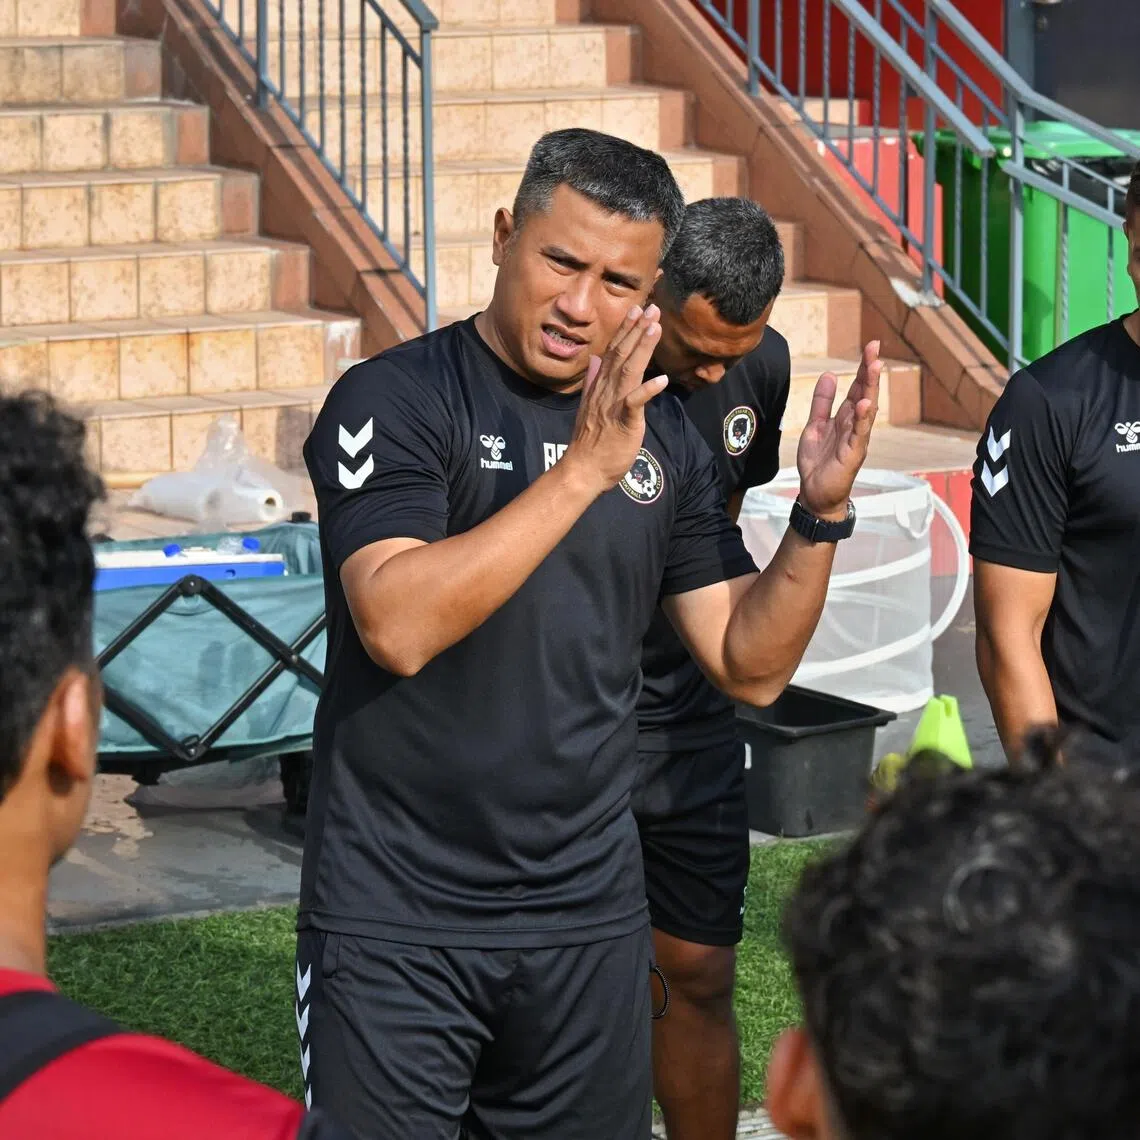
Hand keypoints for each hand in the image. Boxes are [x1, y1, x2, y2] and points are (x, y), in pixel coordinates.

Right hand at [562, 304, 667, 496]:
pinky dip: (647, 390)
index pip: (613, 352)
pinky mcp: (623, 422)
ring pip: (629, 371)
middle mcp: (605, 391)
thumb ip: (592, 381)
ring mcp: (613, 405)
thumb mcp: (589, 406)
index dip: (626, 330)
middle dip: (637, 330)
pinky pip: (635, 403)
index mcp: (600, 387)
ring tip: (655, 328)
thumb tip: (595, 360)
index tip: (637, 310)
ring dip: (642, 348)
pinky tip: (661, 379)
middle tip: (652, 308)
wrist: (583, 469)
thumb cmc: (591, 442)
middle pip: (622, 355)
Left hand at [796, 340, 880, 518]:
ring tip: (874, 366)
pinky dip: (863, 418)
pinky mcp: (853, 454)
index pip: (857, 387)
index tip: (870, 346)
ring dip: (870, 388)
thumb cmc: (818, 462)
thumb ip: (822, 402)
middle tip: (875, 347)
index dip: (862, 367)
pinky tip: (866, 403)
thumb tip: (828, 375)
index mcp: (846, 417)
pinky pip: (859, 433)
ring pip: (866, 409)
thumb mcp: (815, 426)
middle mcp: (855, 425)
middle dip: (869, 370)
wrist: (816, 493)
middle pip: (865, 392)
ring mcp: (856, 439)